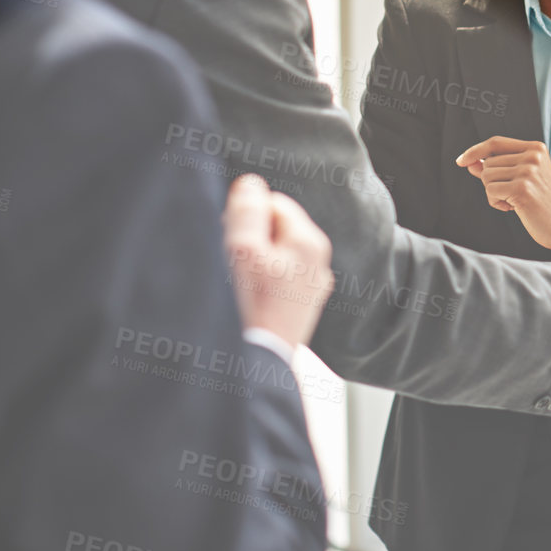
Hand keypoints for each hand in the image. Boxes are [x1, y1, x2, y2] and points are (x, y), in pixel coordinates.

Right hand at [224, 174, 333, 346]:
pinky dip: (260, 284)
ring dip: (253, 262)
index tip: (231, 240)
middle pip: (274, 229)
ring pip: (274, 255)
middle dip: (250, 239)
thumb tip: (252, 184)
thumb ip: (248, 211)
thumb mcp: (241, 250)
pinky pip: (277, 280)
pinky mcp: (302, 308)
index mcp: (310, 241)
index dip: (245, 216)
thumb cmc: (248, 307)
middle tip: (232, 266)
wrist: (257, 366)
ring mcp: (313, 287)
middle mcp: (319, 261)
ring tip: (239, 288)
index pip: (273, 203)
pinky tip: (249, 303)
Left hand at [456, 136, 550, 260]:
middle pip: (488, 163)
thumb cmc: (543, 203)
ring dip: (494, 193)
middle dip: (492, 182)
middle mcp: (532, 156)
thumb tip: (470, 162)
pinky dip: (496, 203)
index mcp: (535, 148)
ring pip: (486, 177)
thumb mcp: (522, 179)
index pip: (496, 143)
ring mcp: (527, 171)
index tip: (462, 160)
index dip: (475, 150)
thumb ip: (498, 168)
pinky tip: (513, 207)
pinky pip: (490, 191)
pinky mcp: (521, 188)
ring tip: (514, 201)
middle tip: (512, 194)